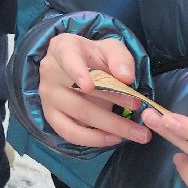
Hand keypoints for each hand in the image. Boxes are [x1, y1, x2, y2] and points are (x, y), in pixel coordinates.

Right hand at [37, 33, 152, 148]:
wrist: (79, 66)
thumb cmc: (95, 56)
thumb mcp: (110, 48)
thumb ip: (120, 59)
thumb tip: (126, 78)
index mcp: (62, 49)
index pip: (68, 59)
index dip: (77, 73)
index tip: (89, 87)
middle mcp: (50, 73)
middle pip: (79, 94)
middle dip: (113, 103)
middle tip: (139, 109)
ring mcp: (48, 96)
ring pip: (78, 115)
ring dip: (110, 127)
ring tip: (136, 132)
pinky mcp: (51, 116)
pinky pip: (70, 132)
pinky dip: (93, 139)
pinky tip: (113, 138)